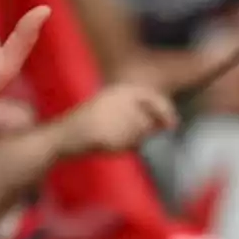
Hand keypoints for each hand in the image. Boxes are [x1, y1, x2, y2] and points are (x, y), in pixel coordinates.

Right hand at [63, 84, 177, 153]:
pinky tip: (108, 145)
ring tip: (112, 138)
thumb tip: (165, 124)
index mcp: (119, 90)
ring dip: (133, 141)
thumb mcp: (112, 108)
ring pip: (141, 134)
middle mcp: (120, 100)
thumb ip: (138, 113)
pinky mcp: (112, 134)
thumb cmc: (90, 124)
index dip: (166, 110)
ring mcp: (115, 117)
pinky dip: (124, 149)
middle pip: (149, 120)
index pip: (152, 97)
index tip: (173, 125)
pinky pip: (131, 145)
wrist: (66, 135)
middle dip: (144, 132)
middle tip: (124, 136)